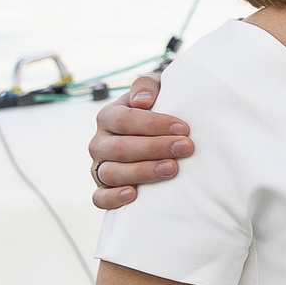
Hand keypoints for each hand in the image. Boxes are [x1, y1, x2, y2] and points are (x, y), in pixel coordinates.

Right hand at [90, 74, 192, 210]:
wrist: (160, 136)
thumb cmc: (159, 110)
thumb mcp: (156, 91)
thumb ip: (147, 86)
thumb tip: (142, 101)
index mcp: (109, 117)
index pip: (124, 120)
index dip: (153, 124)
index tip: (184, 128)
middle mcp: (100, 142)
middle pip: (120, 148)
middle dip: (155, 148)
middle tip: (186, 147)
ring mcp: (99, 167)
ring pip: (112, 173)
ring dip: (143, 172)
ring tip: (172, 169)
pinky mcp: (103, 189)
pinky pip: (99, 198)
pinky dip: (113, 198)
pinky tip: (133, 195)